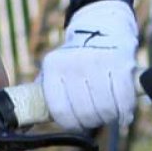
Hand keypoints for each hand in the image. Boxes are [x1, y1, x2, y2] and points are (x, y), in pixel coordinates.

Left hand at [38, 0, 137, 130]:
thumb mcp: (54, 69)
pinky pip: (124, 101)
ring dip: (108, 118)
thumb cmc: (75, 58)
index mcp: (53, 66)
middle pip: (85, 113)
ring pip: (105, 109)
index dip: (70, 124)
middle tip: (94, 118)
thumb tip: (26, 124)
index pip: (59, 110)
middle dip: (91, 122)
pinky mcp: (121, 64)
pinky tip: (122, 114)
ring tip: (107, 113)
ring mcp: (98, 63)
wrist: (102, 25)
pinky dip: (124, 113)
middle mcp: (74, 63)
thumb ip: (42, 94)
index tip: (77, 124)